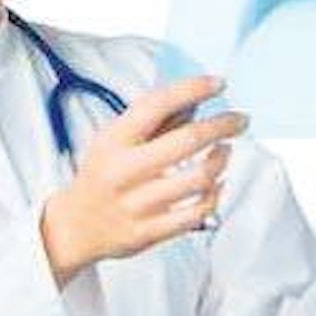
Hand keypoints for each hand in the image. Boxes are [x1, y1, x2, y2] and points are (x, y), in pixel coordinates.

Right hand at [40, 76, 246, 286]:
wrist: (76, 226)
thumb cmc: (102, 174)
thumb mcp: (115, 138)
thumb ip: (155, 119)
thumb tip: (195, 98)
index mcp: (114, 141)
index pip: (157, 105)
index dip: (192, 89)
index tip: (216, 83)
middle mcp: (125, 171)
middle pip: (188, 141)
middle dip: (223, 125)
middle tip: (239, 119)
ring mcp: (138, 204)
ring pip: (199, 178)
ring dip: (221, 159)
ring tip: (225, 149)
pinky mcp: (150, 232)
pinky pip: (197, 213)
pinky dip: (215, 194)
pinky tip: (218, 182)